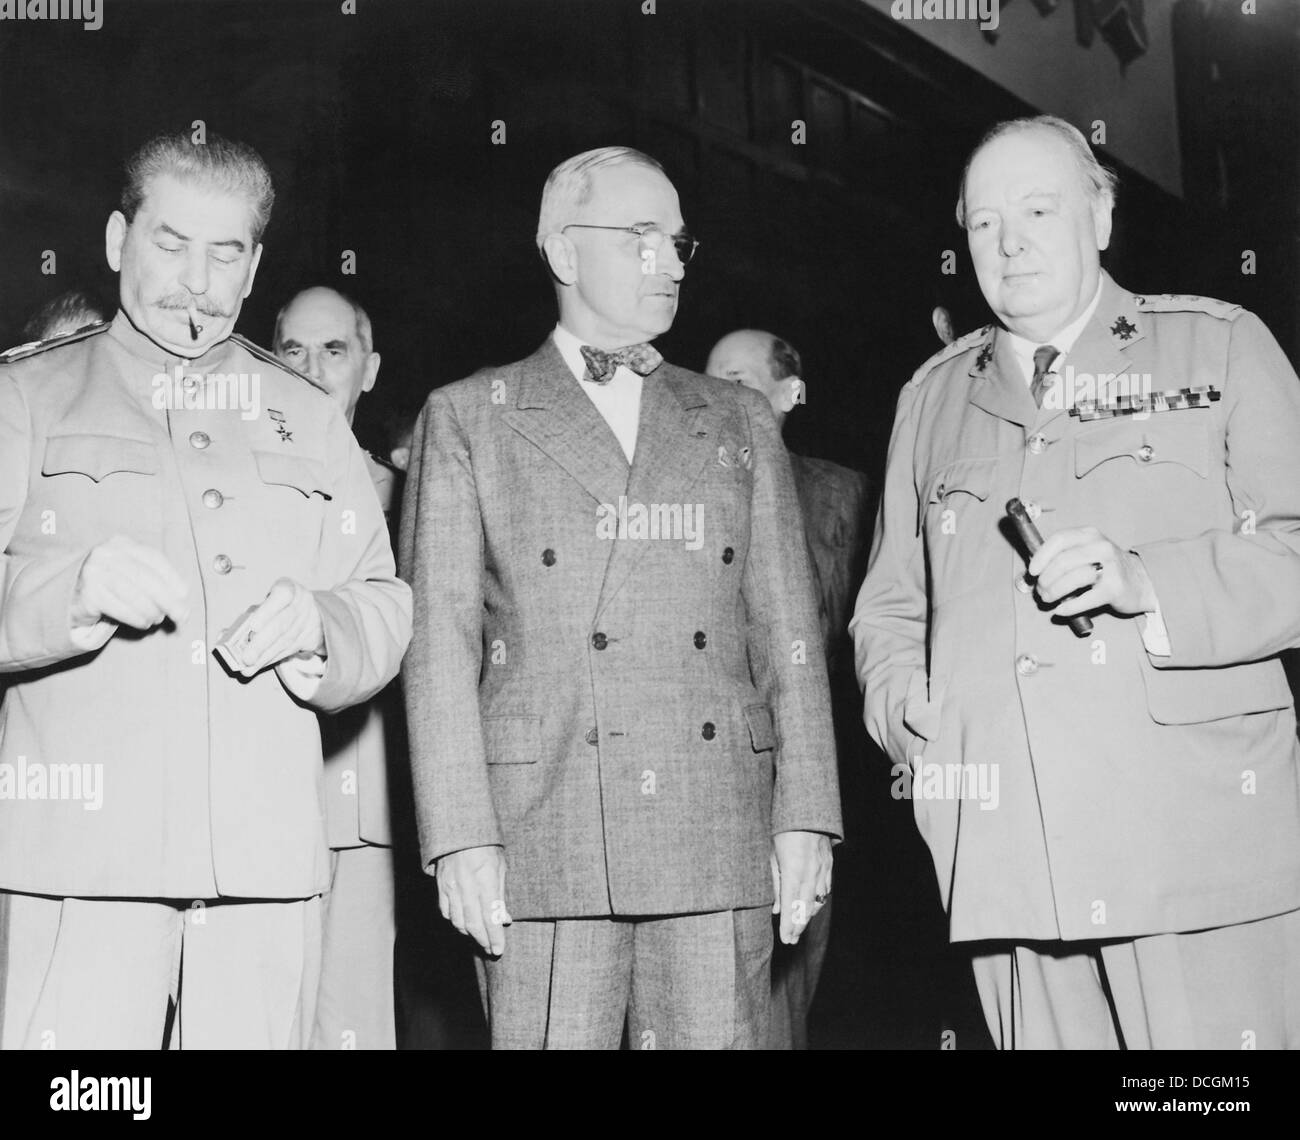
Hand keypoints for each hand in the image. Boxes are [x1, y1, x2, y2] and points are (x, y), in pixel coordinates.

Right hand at [71, 535, 188, 629]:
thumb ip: (157, 581)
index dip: (172, 576)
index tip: (184, 595)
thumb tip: (182, 601)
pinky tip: (143, 623)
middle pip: (144, 576)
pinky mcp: (87, 593)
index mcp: (121, 544)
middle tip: (181, 615)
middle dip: (167, 599)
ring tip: (157, 619)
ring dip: (151, 610)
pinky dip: (135, 617)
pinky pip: (118, 607)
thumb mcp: (133, 575)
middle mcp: (105, 553)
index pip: (152, 557)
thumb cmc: (113, 586)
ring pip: (132, 593)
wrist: (73, 597)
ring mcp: (93, 572)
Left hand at [231, 578, 324, 676]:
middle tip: (246, 657)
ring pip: (285, 642)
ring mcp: (308, 622)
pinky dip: (271, 659)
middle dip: (261, 643)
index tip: (253, 626)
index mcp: (289, 588)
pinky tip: (259, 666)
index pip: (282, 595)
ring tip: (248, 667)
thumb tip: (224, 635)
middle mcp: (301, 604)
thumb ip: (248, 616)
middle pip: (282, 625)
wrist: (313, 612)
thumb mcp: (267, 602)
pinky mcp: (310, 638)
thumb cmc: (279, 605)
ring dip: (265, 657)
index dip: (267, 611)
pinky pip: (289, 650)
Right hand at [436, 845, 509, 955]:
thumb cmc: (485, 846)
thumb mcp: (500, 866)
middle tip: (491, 950)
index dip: (495, 936)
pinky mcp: (440, 886)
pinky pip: (446, 911)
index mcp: (485, 880)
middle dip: (483, 940)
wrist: (459, 830)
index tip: (499, 949)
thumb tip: (504, 919)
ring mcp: (451, 887)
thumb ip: (501, 894)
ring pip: (458, 921)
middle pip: (473, 923)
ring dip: (469, 933)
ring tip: (480, 938)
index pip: (490, 916)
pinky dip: (455, 921)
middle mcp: (466, 886)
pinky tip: (463, 923)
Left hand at [771, 830, 832, 944]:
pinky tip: (812, 908)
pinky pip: (826, 890)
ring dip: (808, 916)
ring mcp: (823, 870)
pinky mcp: (829, 865)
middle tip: (791, 940)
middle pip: (805, 908)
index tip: (785, 939)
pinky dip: (818, 902)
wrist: (807, 812)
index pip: (790, 906)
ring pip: (817, 901)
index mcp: (793, 871)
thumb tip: (776, 908)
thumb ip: (775, 884)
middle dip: (798, 926)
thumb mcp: (773, 856)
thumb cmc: (784, 832)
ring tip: (798, 928)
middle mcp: (811, 874)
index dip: (788, 925)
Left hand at [1028, 527, 1157, 618]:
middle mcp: (1101, 547)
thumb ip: (1065, 554)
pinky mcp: (1115, 588)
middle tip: (1040, 590)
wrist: (1142, 581)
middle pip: (1063, 562)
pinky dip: (1069, 606)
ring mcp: (1110, 567)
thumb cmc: (1107, 567)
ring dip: (1053, 592)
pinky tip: (1060, 610)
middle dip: (1045, 579)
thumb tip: (1034, 570)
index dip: (1041, 556)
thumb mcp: (1088, 551)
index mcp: (1090, 535)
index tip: (1032, 571)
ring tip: (1048, 599)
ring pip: (1072, 579)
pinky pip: (1085, 599)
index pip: (1059, 539)